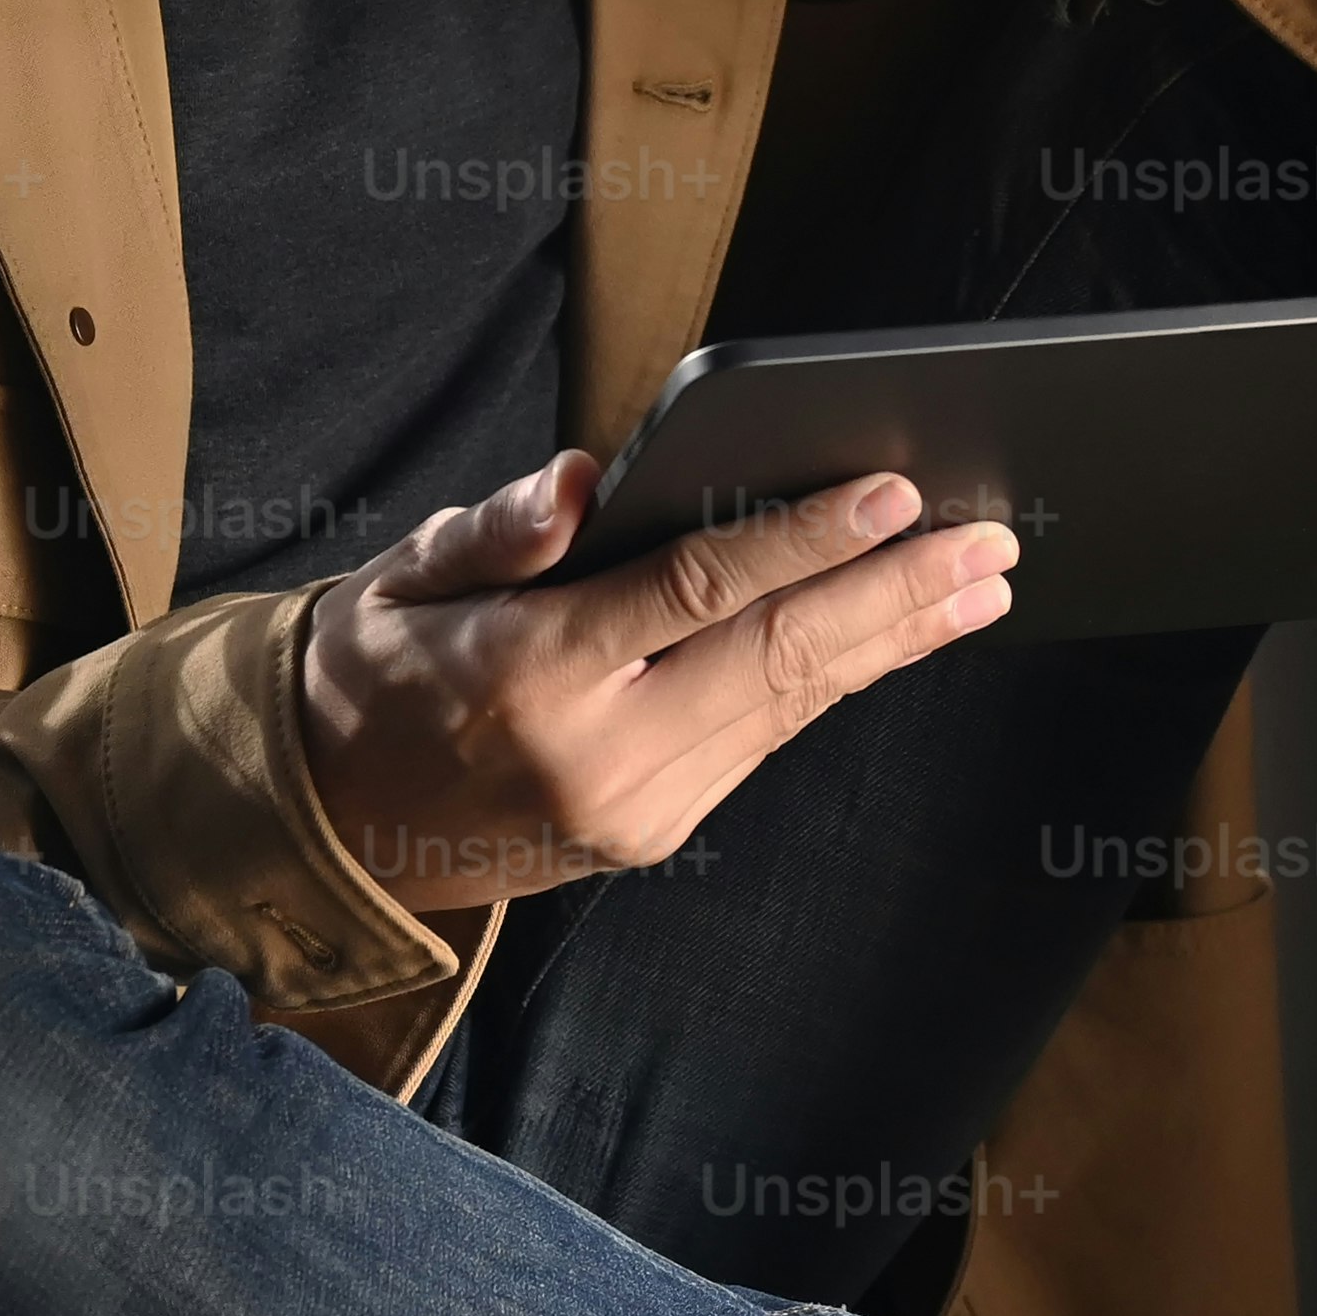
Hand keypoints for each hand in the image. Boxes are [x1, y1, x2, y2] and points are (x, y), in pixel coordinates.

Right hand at [289, 451, 1014, 908]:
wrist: (326, 824)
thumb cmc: (372, 670)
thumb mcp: (399, 581)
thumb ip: (493, 530)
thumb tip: (580, 480)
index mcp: (528, 673)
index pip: (695, 590)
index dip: (803, 538)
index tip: (893, 493)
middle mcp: (595, 753)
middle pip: (777, 658)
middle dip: (894, 596)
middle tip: (989, 544)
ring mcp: (633, 809)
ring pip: (788, 708)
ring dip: (892, 643)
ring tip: (977, 587)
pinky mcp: (652, 834)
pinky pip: (761, 740)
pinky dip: (834, 682)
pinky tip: (891, 637)